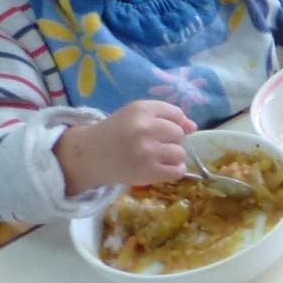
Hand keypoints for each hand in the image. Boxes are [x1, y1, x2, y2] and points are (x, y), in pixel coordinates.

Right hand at [56, 100, 194, 193]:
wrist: (89, 155)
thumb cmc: (115, 133)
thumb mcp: (135, 116)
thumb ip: (164, 116)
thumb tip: (194, 126)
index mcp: (140, 110)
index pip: (175, 113)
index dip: (173, 123)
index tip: (159, 130)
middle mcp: (144, 128)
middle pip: (179, 133)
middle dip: (170, 140)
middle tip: (152, 144)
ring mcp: (147, 151)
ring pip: (180, 153)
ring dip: (172, 156)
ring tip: (155, 157)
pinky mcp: (148, 172)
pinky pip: (178, 171)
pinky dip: (173, 170)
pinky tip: (160, 168)